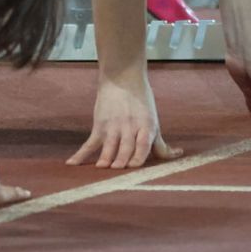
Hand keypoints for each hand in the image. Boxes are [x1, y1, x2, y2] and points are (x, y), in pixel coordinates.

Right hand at [66, 72, 183, 167]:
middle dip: (121, 161)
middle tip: (117, 172)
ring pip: (109, 147)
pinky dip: (81, 154)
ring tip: (102, 168)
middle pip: (125, 148)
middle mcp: (129, 127)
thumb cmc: (141, 102)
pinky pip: (90, 143)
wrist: (122, 79)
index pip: (143, 144)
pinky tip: (72, 163)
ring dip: (105, 159)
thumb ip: (160, 143)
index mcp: (146, 126)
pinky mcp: (99, 126)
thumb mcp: (153, 121)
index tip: (134, 166)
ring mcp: (113, 127)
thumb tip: (178, 154)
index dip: (138, 156)